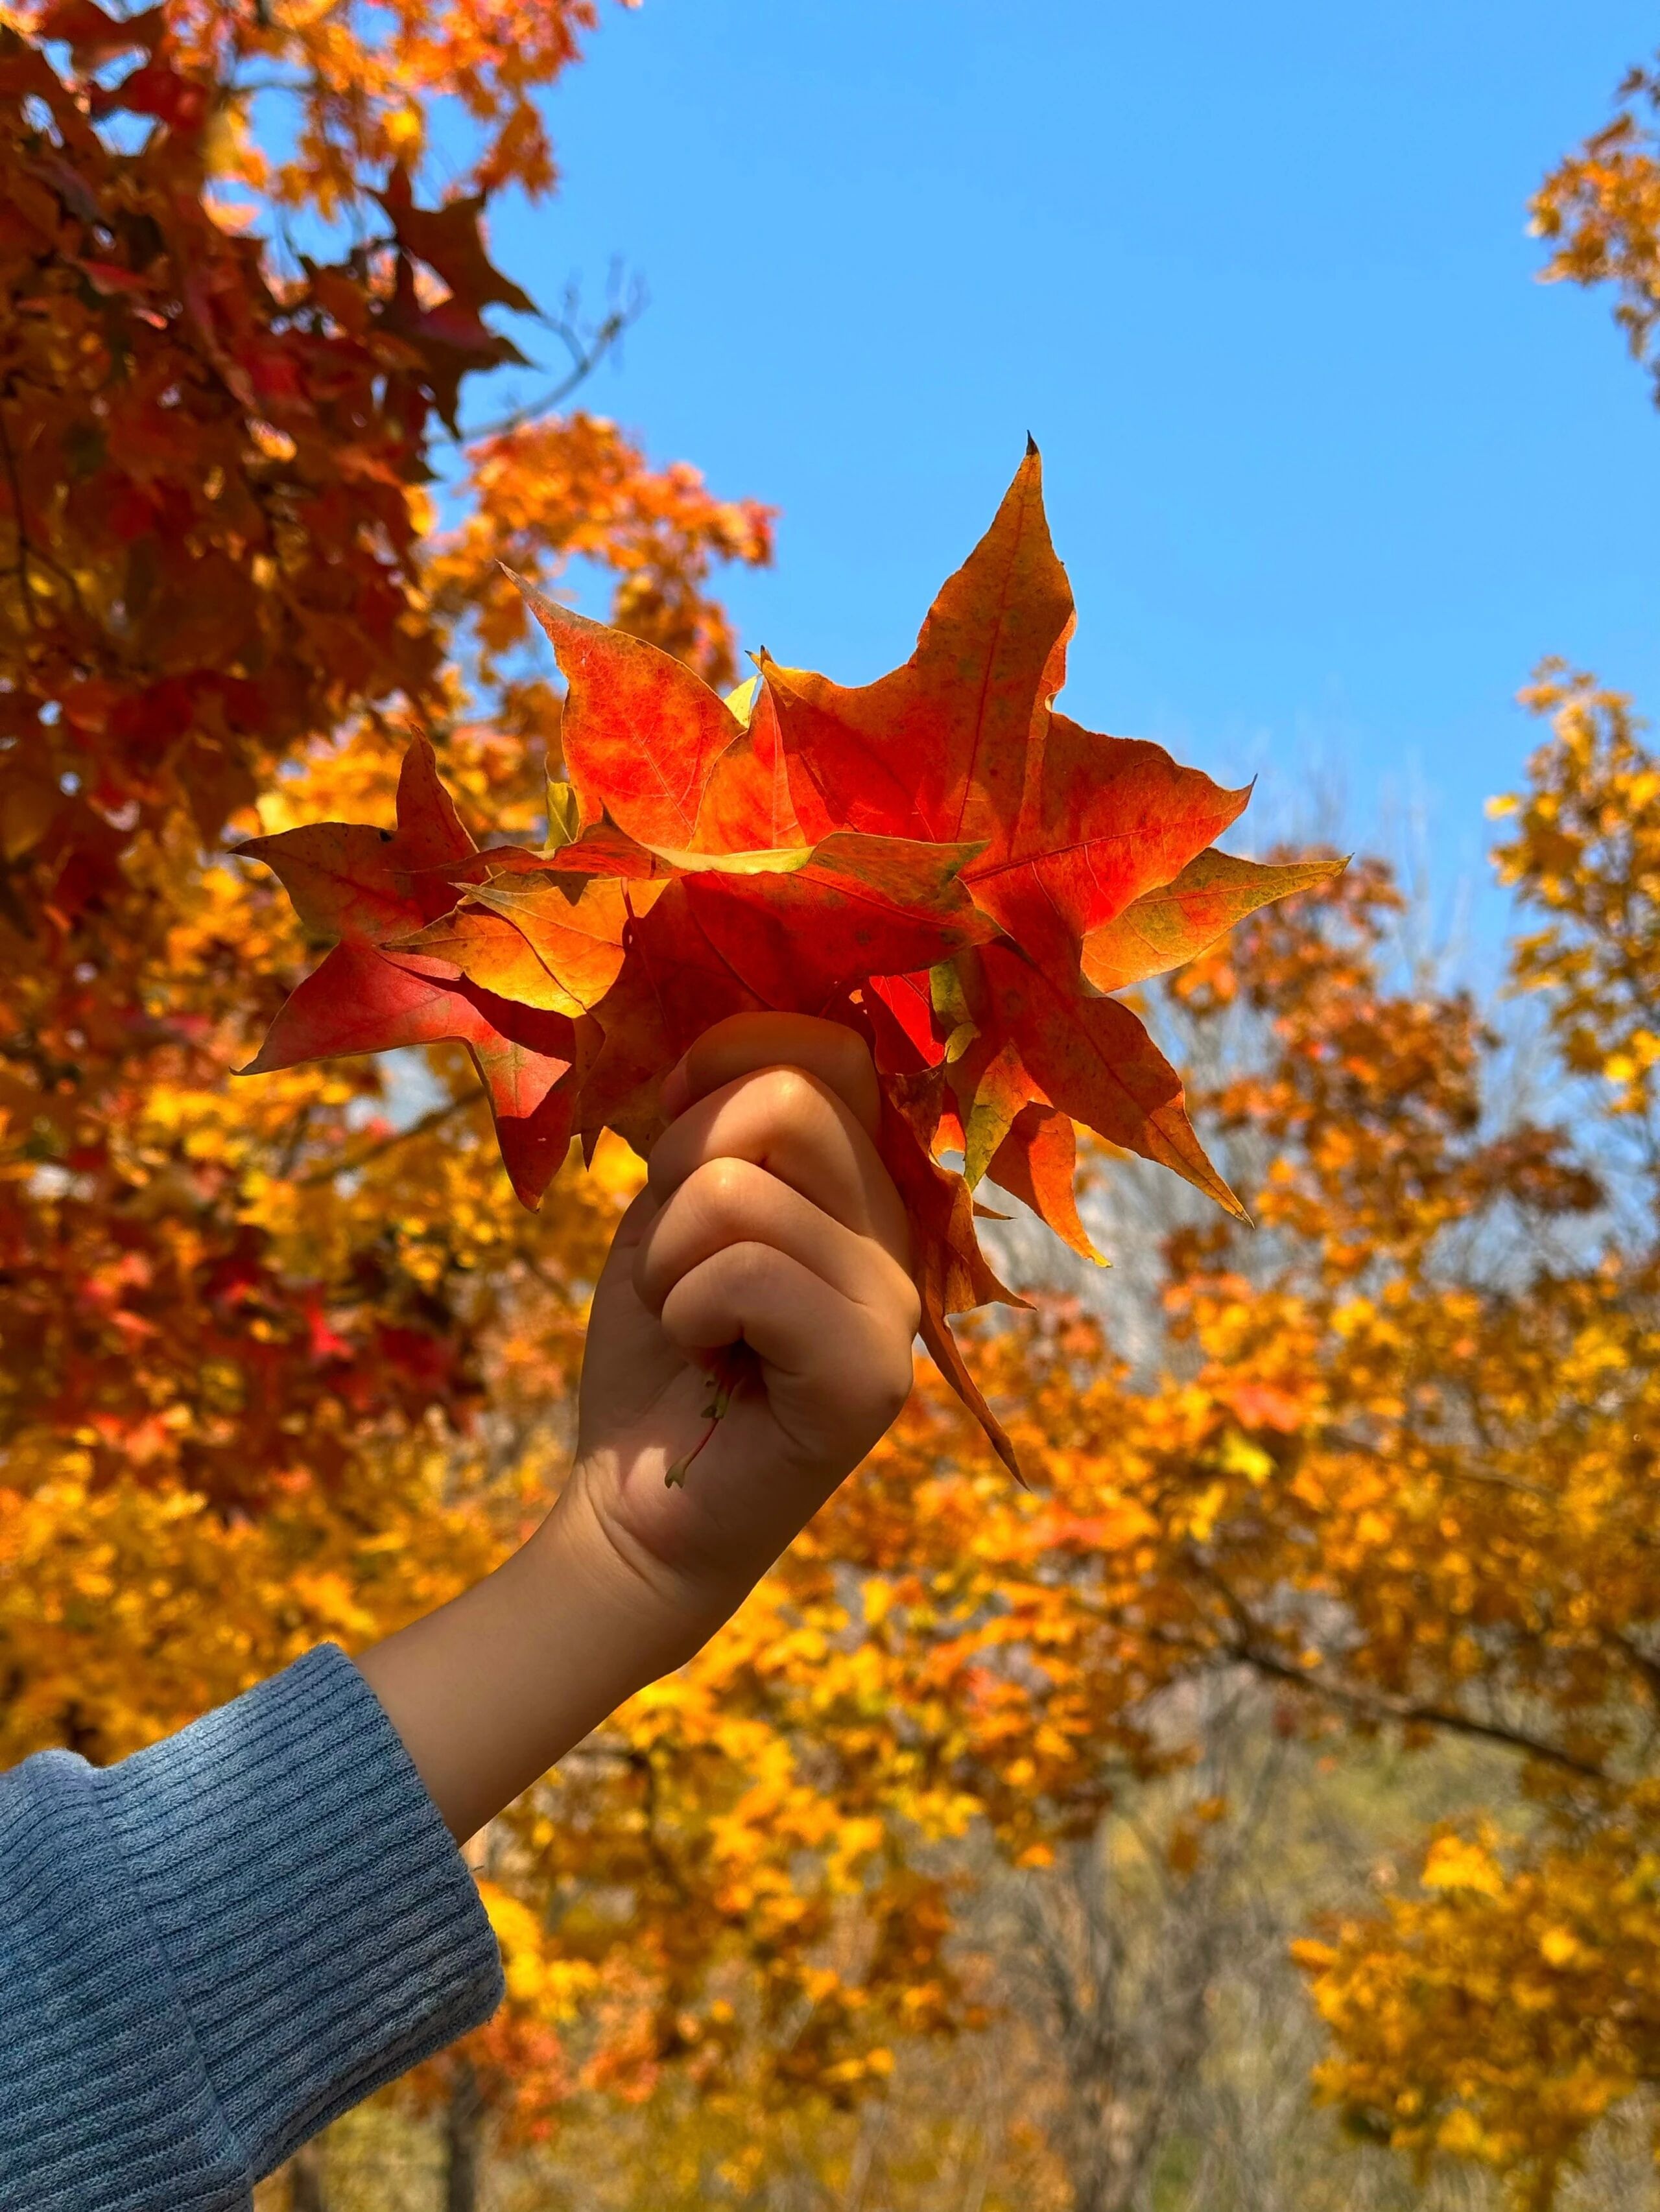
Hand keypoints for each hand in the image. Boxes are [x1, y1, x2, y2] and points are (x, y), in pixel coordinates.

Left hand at [559, 1012, 921, 1646]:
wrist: (636, 1499)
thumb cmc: (659, 1347)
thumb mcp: (673, 1208)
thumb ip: (712, 1129)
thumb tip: (716, 1059)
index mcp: (861, 1180)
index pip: (832, 1048)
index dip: (729, 1055)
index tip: (670, 1123)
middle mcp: (898, 1231)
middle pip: (788, 1098)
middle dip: (681, 1159)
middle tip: (674, 1249)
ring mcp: (894, 1305)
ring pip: (740, 1192)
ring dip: (669, 1258)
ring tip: (689, 1319)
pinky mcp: (872, 1376)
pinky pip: (747, 1275)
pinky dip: (685, 1311)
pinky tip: (707, 1359)